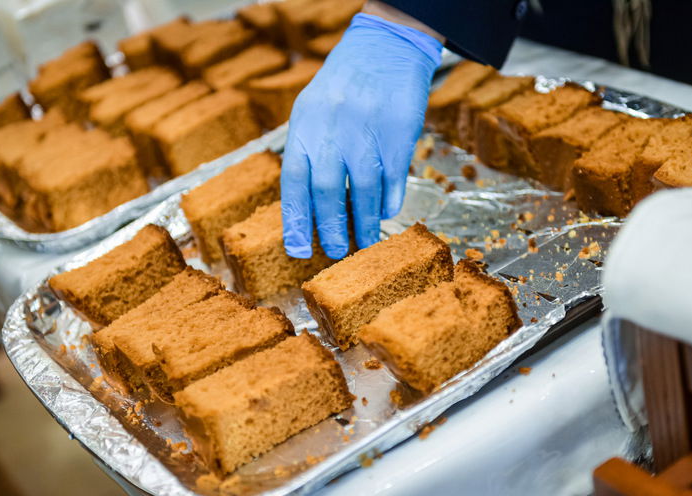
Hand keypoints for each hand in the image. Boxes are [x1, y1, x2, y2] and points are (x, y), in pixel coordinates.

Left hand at [281, 12, 442, 258]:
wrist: (384, 48)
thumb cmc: (342, 86)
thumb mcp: (311, 110)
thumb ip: (307, 151)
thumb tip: (306, 203)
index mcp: (305, 126)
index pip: (294, 182)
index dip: (295, 220)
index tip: (297, 250)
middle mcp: (333, 131)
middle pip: (328, 191)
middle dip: (330, 228)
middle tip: (334, 251)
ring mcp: (367, 134)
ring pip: (364, 191)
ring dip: (365, 223)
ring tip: (365, 243)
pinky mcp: (398, 137)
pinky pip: (393, 180)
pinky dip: (390, 202)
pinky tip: (386, 213)